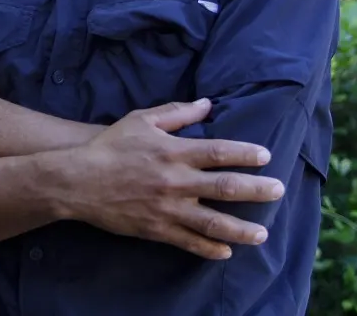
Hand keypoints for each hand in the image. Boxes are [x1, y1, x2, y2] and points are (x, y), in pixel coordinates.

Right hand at [57, 99, 283, 259]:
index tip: (265, 156)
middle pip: (225, 187)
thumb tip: (207, 104)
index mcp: (173, 152)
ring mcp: (167, 208)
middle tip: (278, 191)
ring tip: (262, 233)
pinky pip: (188, 241)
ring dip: (241, 229)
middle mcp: (175, 181)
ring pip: (213, 222)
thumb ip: (176, 114)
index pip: (219, 152)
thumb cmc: (110, 146)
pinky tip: (225, 252)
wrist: (78, 179)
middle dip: (256, 190)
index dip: (245, 154)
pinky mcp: (156, 228)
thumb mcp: (141, 121)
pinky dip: (209, 248)